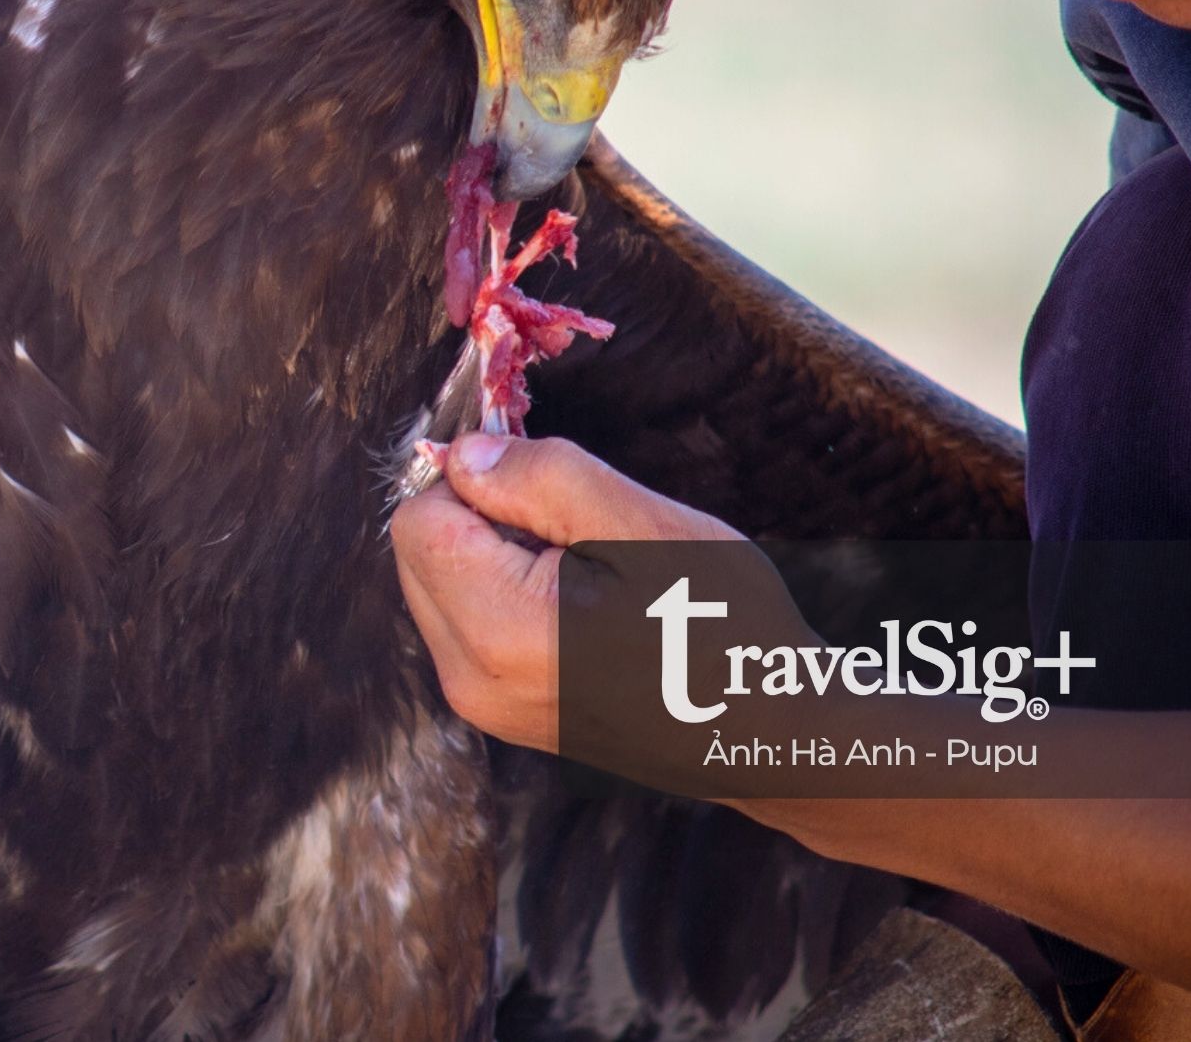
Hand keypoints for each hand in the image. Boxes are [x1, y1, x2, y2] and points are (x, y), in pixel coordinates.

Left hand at [392, 431, 744, 753]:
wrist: (772, 733)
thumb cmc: (722, 626)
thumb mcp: (641, 524)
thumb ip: (539, 478)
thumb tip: (462, 457)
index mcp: (496, 630)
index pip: (419, 519)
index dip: (479, 485)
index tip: (551, 498)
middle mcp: (471, 679)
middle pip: (419, 555)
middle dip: (481, 522)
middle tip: (576, 537)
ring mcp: (483, 705)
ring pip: (441, 587)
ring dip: (495, 560)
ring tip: (586, 577)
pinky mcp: (502, 714)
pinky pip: (468, 626)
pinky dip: (507, 597)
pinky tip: (581, 610)